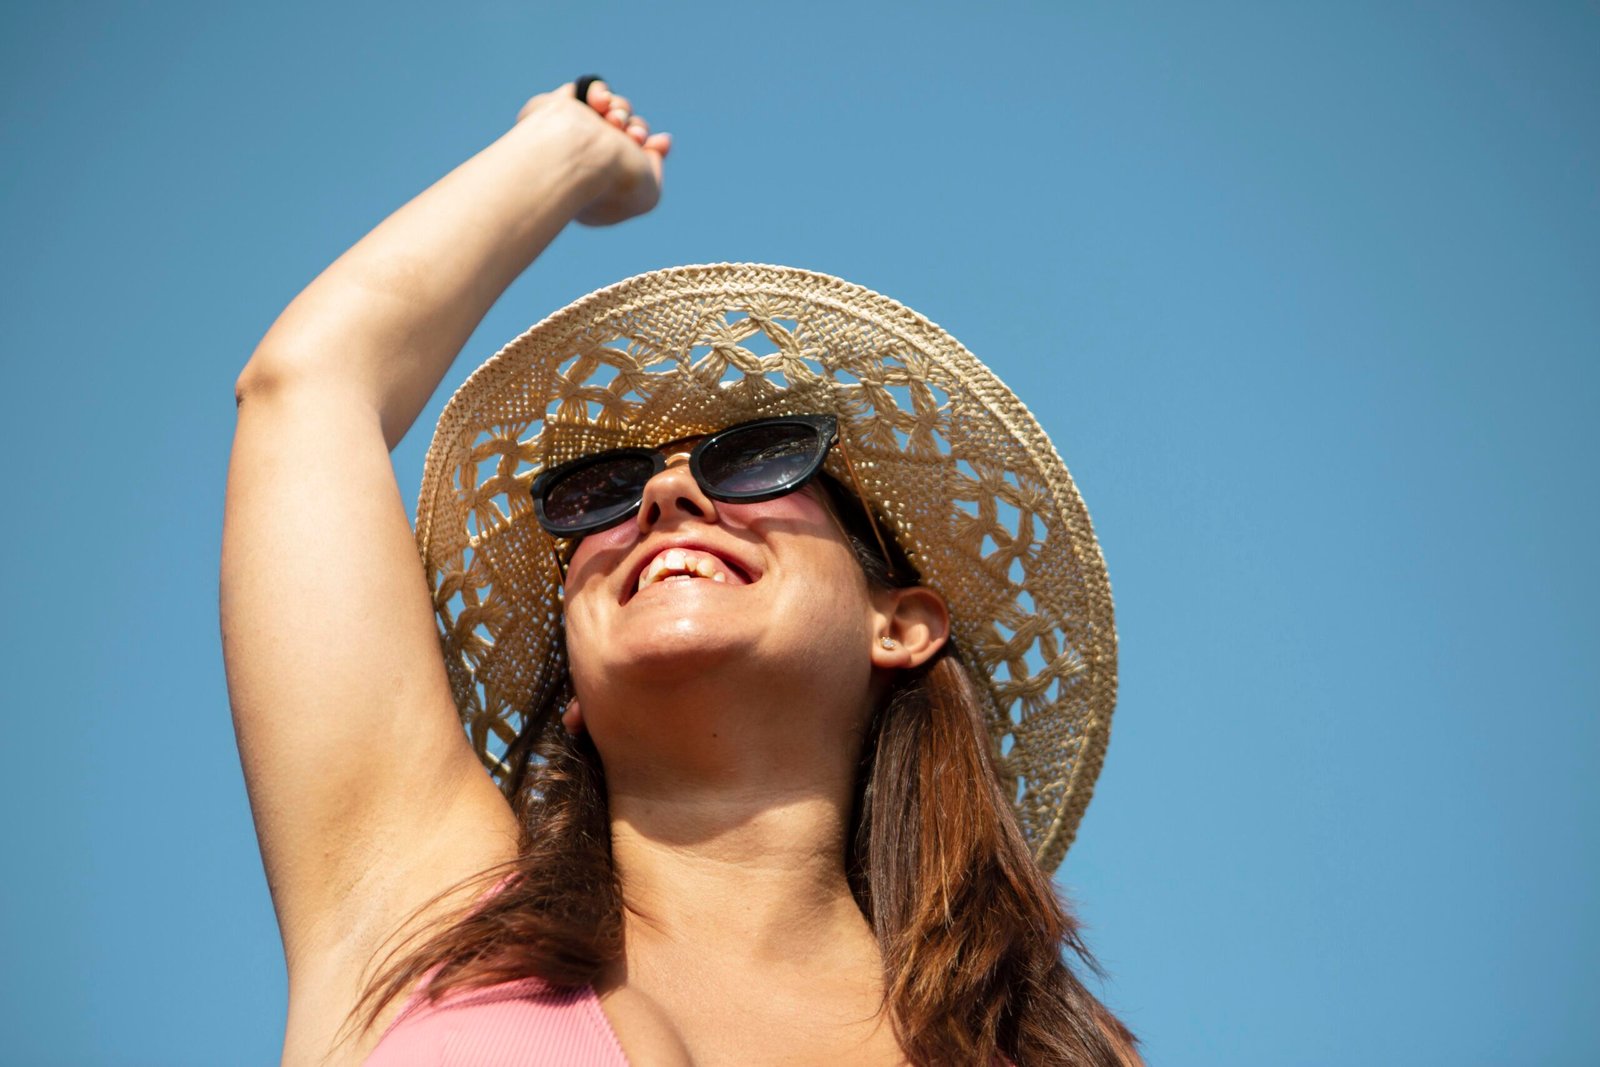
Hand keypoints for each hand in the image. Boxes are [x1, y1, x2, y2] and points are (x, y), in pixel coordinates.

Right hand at [515, 79, 671, 227]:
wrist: (577, 157)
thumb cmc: (613, 183)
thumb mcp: (647, 193)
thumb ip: (654, 169)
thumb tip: (660, 142)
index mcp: (602, 183)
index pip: (633, 159)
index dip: (648, 149)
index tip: (654, 143)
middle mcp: (588, 158)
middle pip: (627, 130)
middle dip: (636, 129)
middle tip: (631, 136)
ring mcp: (574, 132)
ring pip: (613, 109)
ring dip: (621, 110)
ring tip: (613, 120)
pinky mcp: (559, 107)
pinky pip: (587, 90)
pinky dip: (599, 92)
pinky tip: (599, 104)